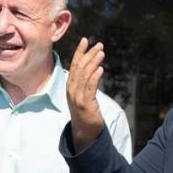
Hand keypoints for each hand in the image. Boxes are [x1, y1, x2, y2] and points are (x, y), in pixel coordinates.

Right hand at [67, 37, 105, 152]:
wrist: (84, 132)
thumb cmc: (85, 112)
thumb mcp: (83, 94)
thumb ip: (85, 81)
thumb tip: (93, 67)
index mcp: (70, 85)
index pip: (74, 65)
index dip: (79, 52)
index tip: (85, 40)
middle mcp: (71, 90)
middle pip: (79, 68)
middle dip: (89, 54)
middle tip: (99, 44)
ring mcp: (77, 97)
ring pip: (84, 76)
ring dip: (93, 62)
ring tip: (101, 53)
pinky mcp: (85, 104)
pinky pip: (89, 88)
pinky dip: (94, 77)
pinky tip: (100, 69)